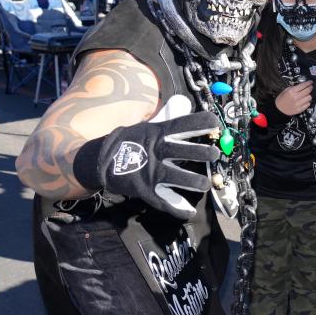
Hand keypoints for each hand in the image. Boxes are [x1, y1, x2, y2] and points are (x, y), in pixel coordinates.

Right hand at [72, 106, 221, 219]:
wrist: (100, 160)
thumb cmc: (131, 141)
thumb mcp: (148, 125)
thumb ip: (168, 117)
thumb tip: (184, 102)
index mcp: (157, 133)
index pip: (182, 124)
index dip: (200, 123)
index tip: (215, 123)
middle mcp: (155, 151)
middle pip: (182, 151)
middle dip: (201, 152)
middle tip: (214, 154)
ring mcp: (150, 172)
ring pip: (176, 177)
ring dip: (194, 181)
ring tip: (206, 184)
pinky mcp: (145, 190)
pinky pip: (163, 201)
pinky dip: (177, 208)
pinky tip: (190, 212)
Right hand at [274, 81, 313, 115]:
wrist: (279, 109)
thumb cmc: (282, 99)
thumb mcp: (286, 90)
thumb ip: (294, 87)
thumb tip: (302, 85)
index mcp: (292, 91)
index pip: (303, 85)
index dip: (308, 83)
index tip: (310, 82)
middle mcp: (296, 97)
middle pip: (308, 91)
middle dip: (310, 87)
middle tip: (310, 87)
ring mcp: (298, 104)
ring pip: (309, 97)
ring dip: (309, 95)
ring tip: (306, 95)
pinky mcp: (300, 109)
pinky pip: (308, 104)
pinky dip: (308, 102)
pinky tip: (305, 100)